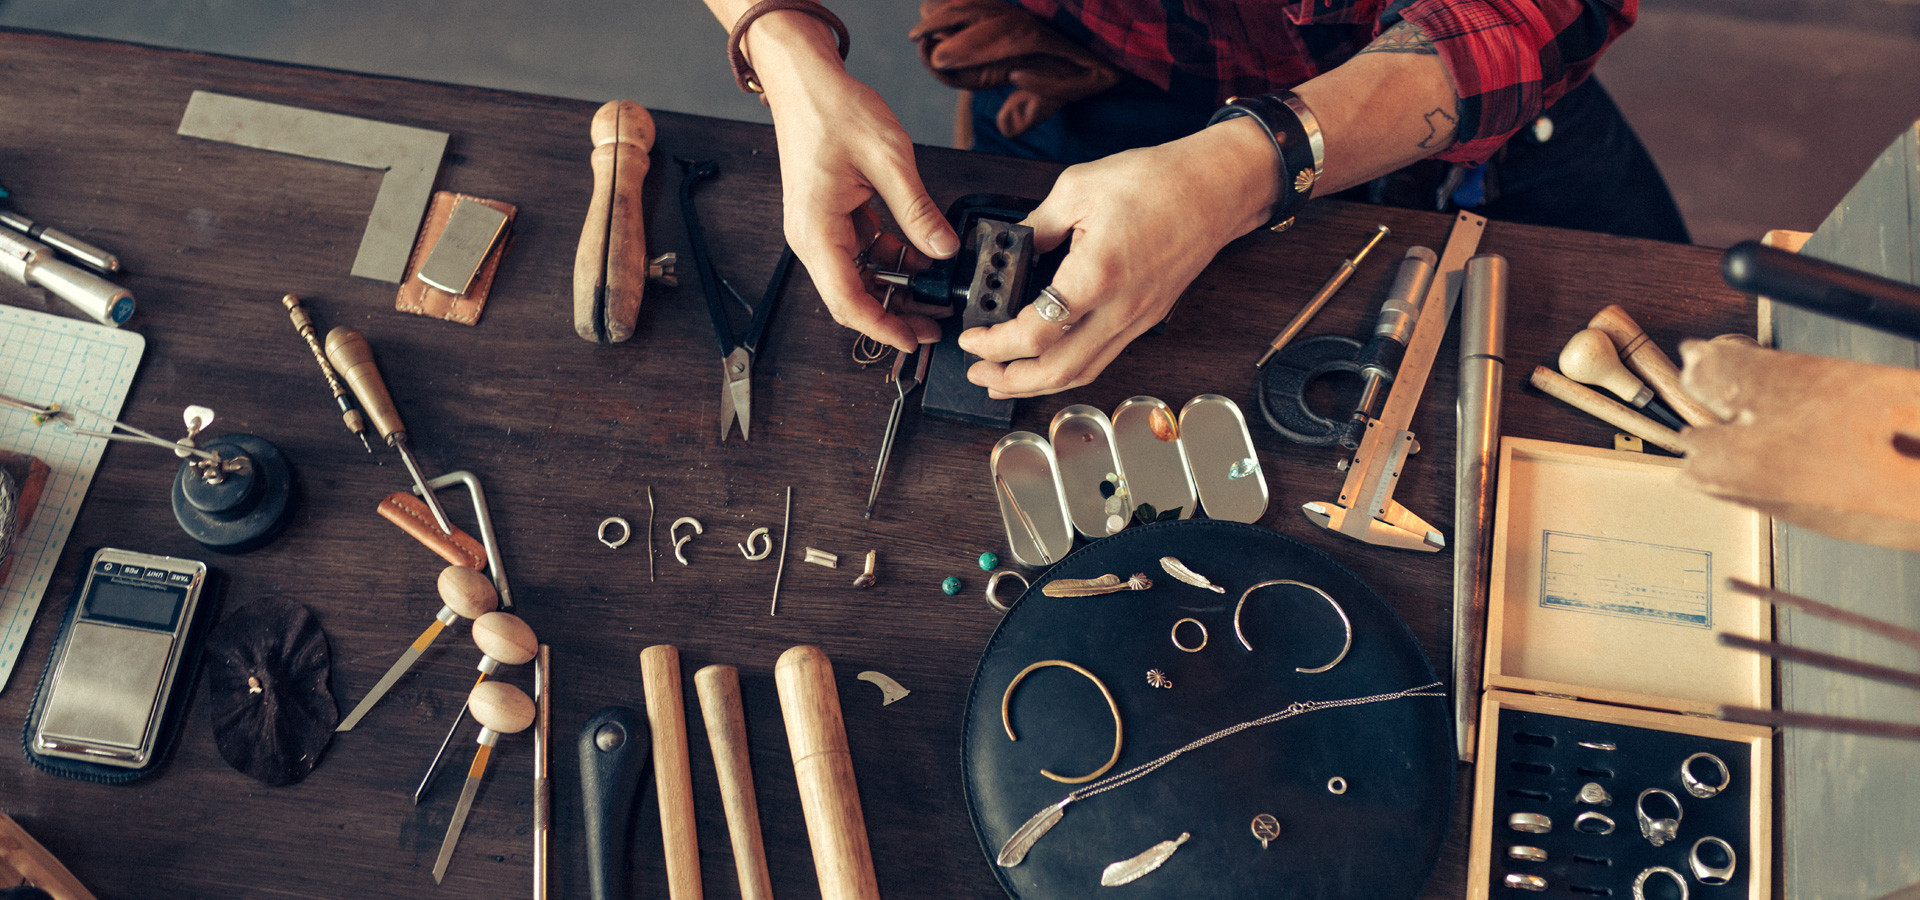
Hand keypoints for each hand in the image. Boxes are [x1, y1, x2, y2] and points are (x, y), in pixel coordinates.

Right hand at [761, 63, 958, 351]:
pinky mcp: (830, 218)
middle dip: (893, 314)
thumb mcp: (888, 158)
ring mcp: (818, 229)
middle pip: (850, 297)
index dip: (881, 327)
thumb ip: (918, 209)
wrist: (804, 80)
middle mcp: (811, 237)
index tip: (911, 341)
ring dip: (894, 288)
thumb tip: (943, 248)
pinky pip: (860, 253)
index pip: (847, 300)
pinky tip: (921, 259)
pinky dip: (890, 262)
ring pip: (857, 278)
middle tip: (935, 324)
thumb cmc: (832, 109)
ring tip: (935, 295)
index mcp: (816, 230)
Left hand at [957, 121, 1277, 396]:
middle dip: (1010, 380)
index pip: (1034, 332)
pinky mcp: (1146, 318)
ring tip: (1004, 378)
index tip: (971, 336)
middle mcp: (1119, 308)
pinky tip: (1049, 361)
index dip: (994, 342)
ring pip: (1083, 373)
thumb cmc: (1159, 181)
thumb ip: (1037, 225)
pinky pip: (1102, 358)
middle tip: (978, 372)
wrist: (1216, 188)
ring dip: (1039, 384)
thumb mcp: (1078, 187)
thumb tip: (1013, 247)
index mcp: (1096, 274)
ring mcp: (1137, 319)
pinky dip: (1069, 369)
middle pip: (1058, 371)